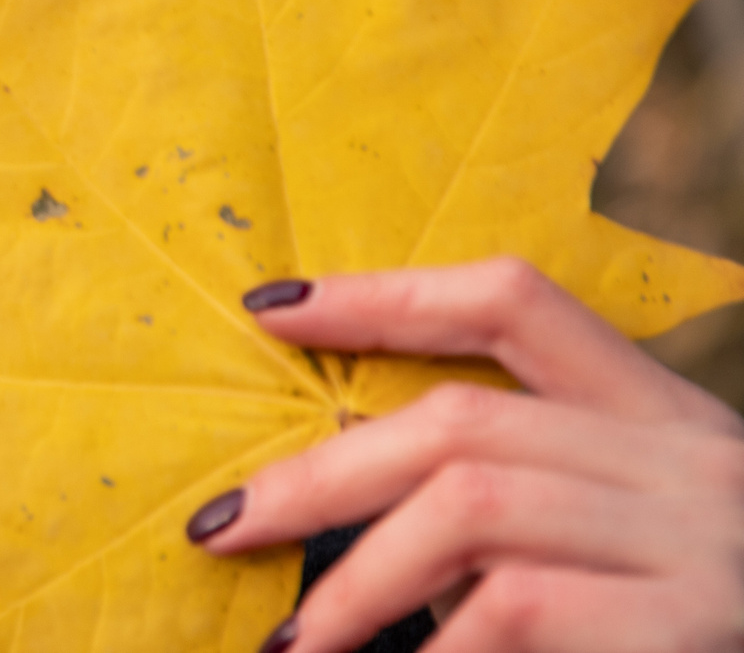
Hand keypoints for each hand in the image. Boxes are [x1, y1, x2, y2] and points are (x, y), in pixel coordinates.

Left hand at [184, 257, 743, 651]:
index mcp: (668, 417)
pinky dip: (445, 647)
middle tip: (219, 527)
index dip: (386, 295)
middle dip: (320, 476)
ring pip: (476, 510)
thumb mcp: (656, 530)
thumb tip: (368, 529)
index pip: (516, 302)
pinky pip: (527, 615)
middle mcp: (687, 461)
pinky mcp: (699, 628)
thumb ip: (538, 502)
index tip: (269, 309)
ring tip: (296, 643)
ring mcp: (701, 543)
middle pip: (460, 424)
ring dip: (360, 578)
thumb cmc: (724, 608)